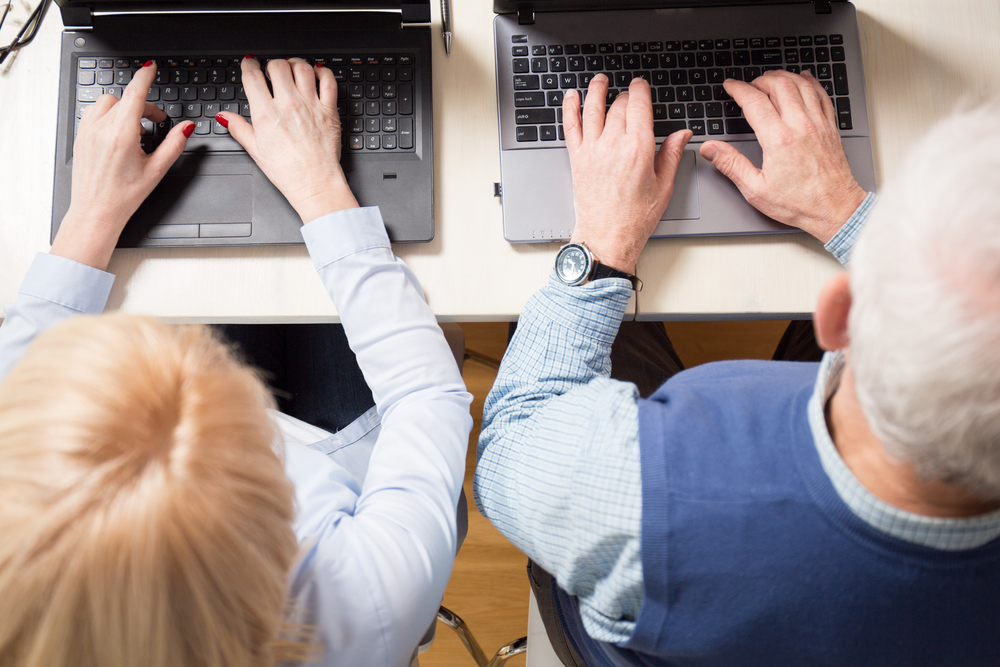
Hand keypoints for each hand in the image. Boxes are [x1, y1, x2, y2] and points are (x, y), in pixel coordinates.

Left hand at [51, 62, 193, 269]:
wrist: (96, 212)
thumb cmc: (124, 196)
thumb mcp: (157, 170)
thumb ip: (174, 144)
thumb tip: (186, 128)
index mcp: (122, 135)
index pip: (134, 94)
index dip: (145, 77)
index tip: (150, 68)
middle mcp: (101, 129)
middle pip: (124, 99)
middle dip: (141, 105)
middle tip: (155, 122)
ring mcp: (87, 132)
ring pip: (107, 103)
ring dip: (124, 108)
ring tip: (136, 129)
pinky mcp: (80, 137)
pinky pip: (94, 113)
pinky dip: (109, 115)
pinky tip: (119, 132)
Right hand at [218, 56, 357, 222]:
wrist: (314, 183)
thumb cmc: (287, 171)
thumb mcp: (255, 150)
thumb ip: (239, 128)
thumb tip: (224, 116)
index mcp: (266, 114)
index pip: (253, 76)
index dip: (249, 65)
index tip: (250, 63)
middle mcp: (288, 105)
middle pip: (277, 66)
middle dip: (271, 64)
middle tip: (271, 70)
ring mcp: (310, 105)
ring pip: (302, 68)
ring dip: (294, 63)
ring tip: (291, 68)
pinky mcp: (329, 111)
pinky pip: (328, 80)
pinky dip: (323, 72)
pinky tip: (316, 73)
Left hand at [563, 75, 691, 272]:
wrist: (607, 238)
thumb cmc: (635, 219)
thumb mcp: (664, 186)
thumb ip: (672, 155)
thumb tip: (683, 134)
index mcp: (639, 149)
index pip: (639, 105)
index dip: (640, 89)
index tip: (641, 85)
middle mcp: (614, 145)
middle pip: (618, 105)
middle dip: (624, 95)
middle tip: (628, 95)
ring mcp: (592, 150)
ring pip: (593, 108)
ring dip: (596, 90)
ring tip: (600, 80)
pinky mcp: (577, 159)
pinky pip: (570, 126)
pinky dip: (569, 108)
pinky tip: (571, 96)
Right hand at [699, 70, 866, 242]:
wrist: (835, 209)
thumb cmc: (799, 203)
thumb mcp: (756, 190)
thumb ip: (731, 165)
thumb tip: (710, 149)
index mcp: (779, 139)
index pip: (755, 101)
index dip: (739, 89)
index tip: (730, 86)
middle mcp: (800, 126)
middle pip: (779, 85)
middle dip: (760, 80)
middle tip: (749, 85)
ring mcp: (818, 124)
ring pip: (801, 85)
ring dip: (783, 77)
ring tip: (770, 79)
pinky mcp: (830, 128)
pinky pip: (822, 94)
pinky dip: (810, 82)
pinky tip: (803, 79)